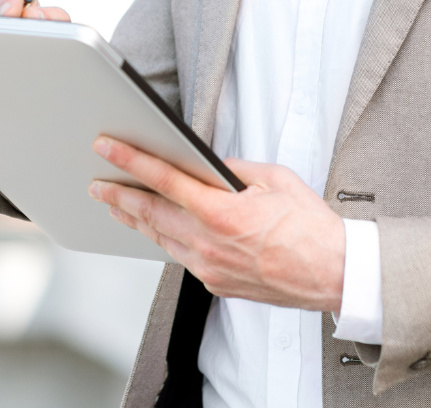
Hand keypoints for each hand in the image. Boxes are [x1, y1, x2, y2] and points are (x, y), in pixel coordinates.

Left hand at [90, 137, 344, 312]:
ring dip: (135, 219)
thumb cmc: (311, 227)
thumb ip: (234, 170)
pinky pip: (181, 256)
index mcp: (221, 213)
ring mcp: (209, 268)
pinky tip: (157, 229)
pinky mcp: (215, 283)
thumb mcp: (275, 179)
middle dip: (119, 195)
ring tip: (115, 205)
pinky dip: (165, 239)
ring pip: (161, 238)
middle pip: (150, 213)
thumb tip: (208, 166)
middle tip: (96, 184)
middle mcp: (208, 243)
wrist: (334, 273)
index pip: (164, 180)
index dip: (131, 161)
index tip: (108, 147)